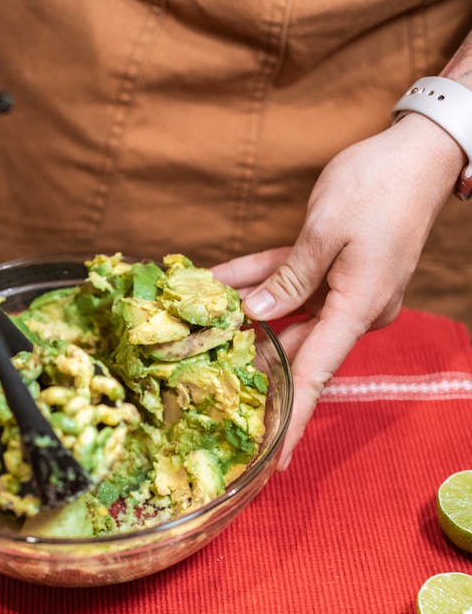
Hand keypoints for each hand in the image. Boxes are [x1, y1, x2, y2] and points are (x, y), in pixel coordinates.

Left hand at [213, 114, 463, 468]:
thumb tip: (255, 315)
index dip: (289, 422)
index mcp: (357, 310)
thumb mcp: (325, 230)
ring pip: (286, 313)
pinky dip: (260, 282)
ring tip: (194, 323)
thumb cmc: (379, 186)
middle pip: (294, 350)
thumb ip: (288, 279)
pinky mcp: (339, 269)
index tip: (271, 462)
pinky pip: (292, 282)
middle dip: (247, 362)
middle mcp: (354, 310)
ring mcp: (347, 291)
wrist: (421, 151)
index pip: (315, 378)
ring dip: (244, 314)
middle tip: (201, 385)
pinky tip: (216, 282)